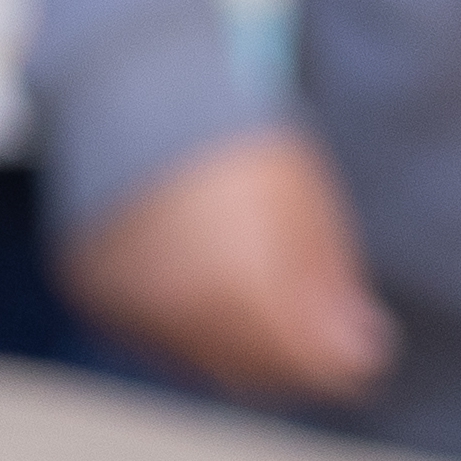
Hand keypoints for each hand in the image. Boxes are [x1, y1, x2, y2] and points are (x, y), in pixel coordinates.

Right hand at [64, 125, 394, 405]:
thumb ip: (331, 289)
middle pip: (257, 373)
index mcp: (250, 291)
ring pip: (203, 366)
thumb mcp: (306, 204)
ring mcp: (134, 311)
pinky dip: (184, 326)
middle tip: (315, 327)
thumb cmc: (231, 136)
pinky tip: (202, 284)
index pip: (313, 366)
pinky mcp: (96, 300)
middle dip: (293, 357)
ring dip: (239, 345)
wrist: (130, 87)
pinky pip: (153, 339)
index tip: (364, 348)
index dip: (345, 360)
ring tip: (254, 289)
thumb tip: (363, 354)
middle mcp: (187, 315)